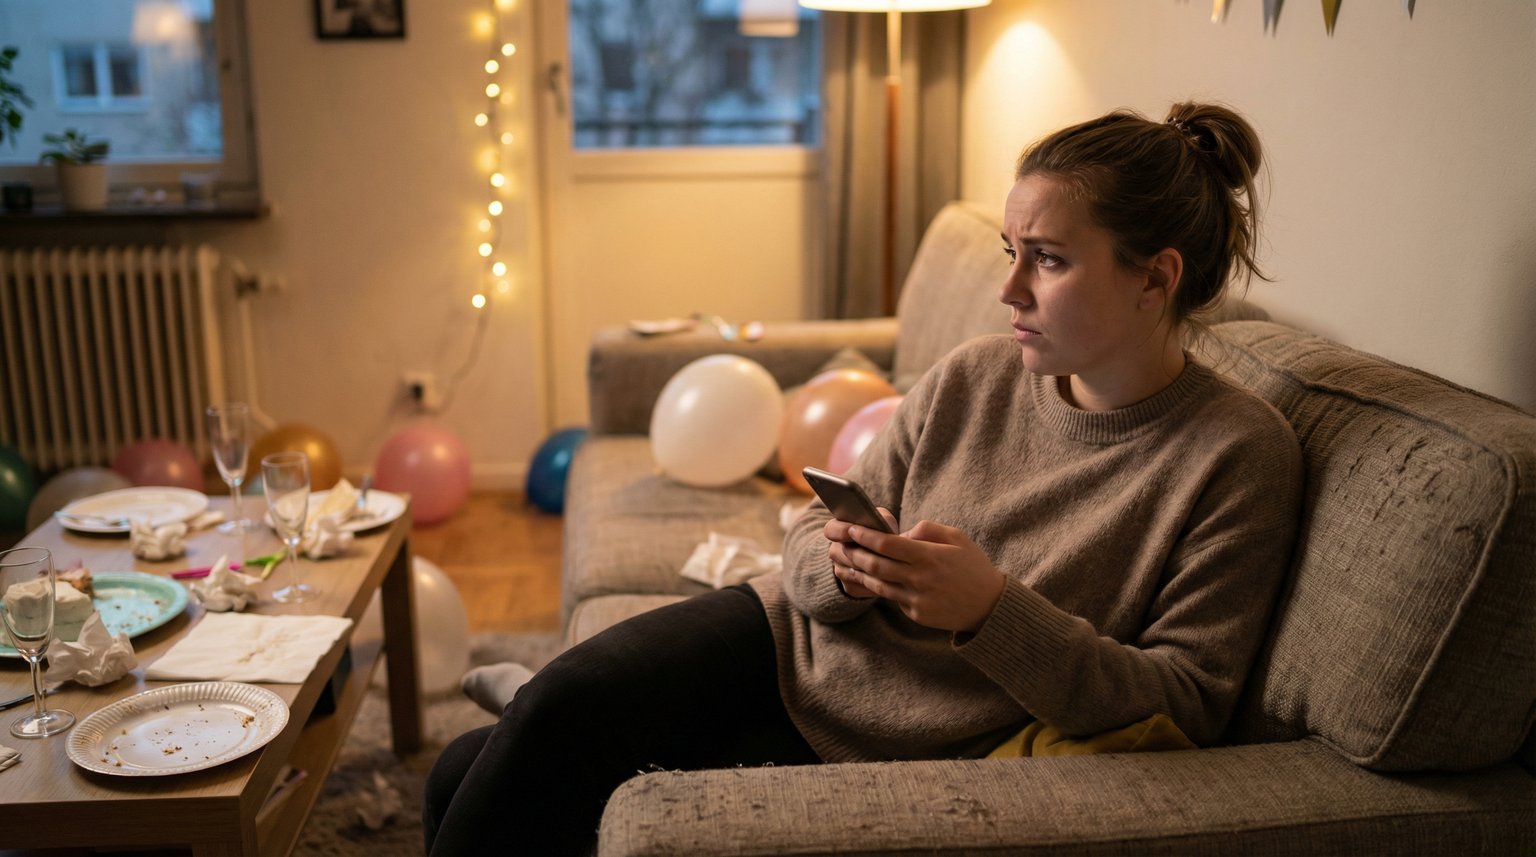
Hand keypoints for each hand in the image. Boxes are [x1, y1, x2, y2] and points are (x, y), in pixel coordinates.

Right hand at [825, 509, 895, 598]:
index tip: (854, 529)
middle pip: (836, 553)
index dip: (840, 530)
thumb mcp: (884, 520)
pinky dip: (871, 584)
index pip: (831, 530)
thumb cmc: (886, 530)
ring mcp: (841, 570)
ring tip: (887, 568)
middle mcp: (837, 551)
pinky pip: (856, 587)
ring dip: (865, 570)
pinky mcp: (851, 587)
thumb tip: (885, 526)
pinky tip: (889, 582)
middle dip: (855, 552)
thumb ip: (883, 519)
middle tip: (874, 552)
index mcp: (840, 529)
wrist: (894, 556)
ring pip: (847, 572)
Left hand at [827, 516, 1005, 631]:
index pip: (888, 545)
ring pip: (878, 584)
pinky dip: (878, 586)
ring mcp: (917, 600)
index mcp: (929, 557)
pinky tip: (866, 578)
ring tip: (846, 561)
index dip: (866, 536)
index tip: (853, 529)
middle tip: (841, 545)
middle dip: (854, 553)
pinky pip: (892, 598)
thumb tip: (900, 534)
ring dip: (859, 572)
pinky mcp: (916, 614)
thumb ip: (928, 530)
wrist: (990, 607)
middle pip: (876, 565)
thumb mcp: (957, 538)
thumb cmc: (973, 566)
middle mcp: (920, 579)